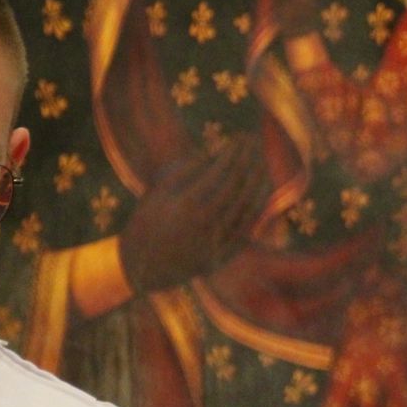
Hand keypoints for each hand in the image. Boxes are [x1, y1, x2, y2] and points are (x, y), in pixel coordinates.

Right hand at [117, 138, 266, 294]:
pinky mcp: (223, 255)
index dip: (233, 152)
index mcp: (186, 205)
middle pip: (238, 186)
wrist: (143, 268)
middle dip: (249, 161)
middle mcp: (205, 224)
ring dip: (258, 182)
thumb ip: (184, 171)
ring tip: (263, 163)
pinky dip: (257, 207)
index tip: (240, 138)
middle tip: (255, 144)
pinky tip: (261, 192)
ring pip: (248, 208)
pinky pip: (247, 228)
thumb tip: (212, 152)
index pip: (220, 172)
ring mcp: (216, 241)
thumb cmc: (147, 222)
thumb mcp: (158, 193)